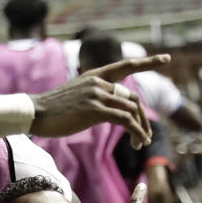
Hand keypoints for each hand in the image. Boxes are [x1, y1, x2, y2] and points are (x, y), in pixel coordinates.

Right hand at [32, 56, 171, 149]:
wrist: (34, 112)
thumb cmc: (53, 109)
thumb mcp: (76, 96)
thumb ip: (95, 96)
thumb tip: (110, 108)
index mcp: (95, 76)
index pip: (125, 66)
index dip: (148, 62)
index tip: (166, 59)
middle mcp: (99, 82)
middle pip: (132, 97)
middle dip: (143, 117)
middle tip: (146, 136)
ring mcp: (98, 94)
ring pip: (131, 109)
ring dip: (141, 129)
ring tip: (140, 143)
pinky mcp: (95, 109)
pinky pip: (125, 120)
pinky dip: (136, 131)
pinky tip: (138, 141)